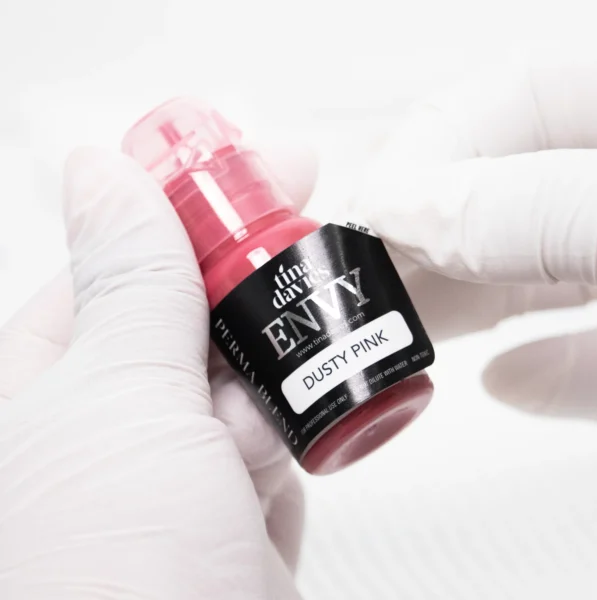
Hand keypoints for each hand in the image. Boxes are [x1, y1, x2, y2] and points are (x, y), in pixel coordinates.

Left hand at [0, 144, 315, 598]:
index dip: (185, 201)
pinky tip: (318, 414)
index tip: (251, 158)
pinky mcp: (236, 518)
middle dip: (253, 275)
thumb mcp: (118, 401)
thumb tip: (104, 171)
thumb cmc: (106, 585)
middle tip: (312, 221)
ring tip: (326, 317)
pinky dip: (302, 424)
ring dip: (286, 354)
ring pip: (245, 376)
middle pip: (194, 312)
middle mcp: (108, 426)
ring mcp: (178, 474)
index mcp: (45, 383)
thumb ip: (129, 283)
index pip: (120, 256)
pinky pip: (277, 441)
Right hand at [352, 55, 596, 419]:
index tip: (371, 220)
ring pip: (544, 274)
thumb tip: (405, 210)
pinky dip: (555, 370)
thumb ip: (530, 205)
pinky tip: (509, 380)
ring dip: (471, 305)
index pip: (509, 101)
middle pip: (508, 195)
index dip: (426, 153)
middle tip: (365, 289)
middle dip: (427, 241)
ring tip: (404, 333)